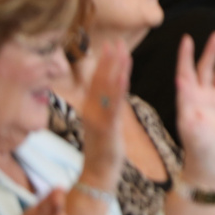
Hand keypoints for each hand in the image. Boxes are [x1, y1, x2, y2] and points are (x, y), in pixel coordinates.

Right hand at [78, 42, 130, 190]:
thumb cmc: (103, 151)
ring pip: (106, 89)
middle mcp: (91, 110)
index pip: (98, 81)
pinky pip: (113, 106)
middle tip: (116, 40)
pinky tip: (123, 76)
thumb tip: (111, 93)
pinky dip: (117, 89)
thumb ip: (106, 108)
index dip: (105, 62)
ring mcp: (97, 118)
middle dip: (108, 59)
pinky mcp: (106, 128)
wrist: (97, 175)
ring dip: (113, 69)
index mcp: (91, 109)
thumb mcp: (104, 125)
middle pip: (100, 80)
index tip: (112, 44)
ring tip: (121, 51)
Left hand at [175, 33, 214, 190]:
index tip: (186, 39)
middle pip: (206, 69)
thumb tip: (180, 81)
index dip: (185, 56)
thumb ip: (186, 105)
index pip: (186, 72)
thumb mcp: (190, 128)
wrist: (211, 164)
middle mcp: (202, 97)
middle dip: (211, 52)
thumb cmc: (197, 149)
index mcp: (188, 99)